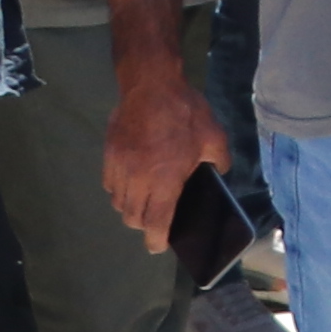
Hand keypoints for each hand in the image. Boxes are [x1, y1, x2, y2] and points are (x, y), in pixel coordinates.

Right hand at [102, 52, 227, 243]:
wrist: (151, 85)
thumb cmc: (186, 113)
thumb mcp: (214, 137)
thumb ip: (220, 161)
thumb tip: (221, 173)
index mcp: (166, 181)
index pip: (155, 223)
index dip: (155, 240)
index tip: (158, 246)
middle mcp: (139, 180)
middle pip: (133, 217)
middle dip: (144, 224)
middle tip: (156, 218)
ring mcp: (120, 168)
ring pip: (118, 203)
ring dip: (130, 207)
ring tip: (143, 200)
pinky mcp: (108, 155)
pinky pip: (109, 184)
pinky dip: (118, 190)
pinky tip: (130, 181)